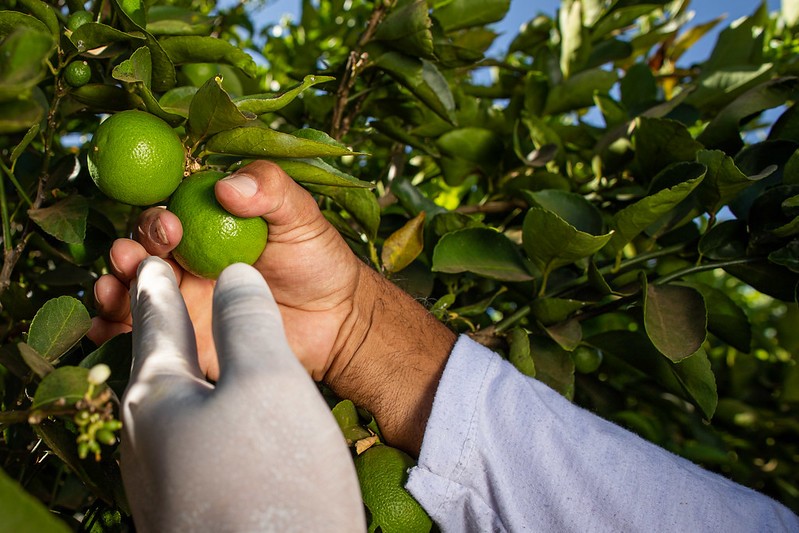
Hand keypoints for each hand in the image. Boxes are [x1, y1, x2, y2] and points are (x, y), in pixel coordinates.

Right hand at [90, 160, 456, 454]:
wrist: (337, 322)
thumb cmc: (318, 260)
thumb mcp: (300, 216)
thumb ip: (270, 190)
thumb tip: (226, 185)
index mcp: (207, 225)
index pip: (166, 214)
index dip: (157, 218)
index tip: (171, 227)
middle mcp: (186, 261)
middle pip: (139, 252)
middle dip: (129, 252)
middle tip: (140, 259)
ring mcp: (182, 302)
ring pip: (132, 292)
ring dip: (112, 289)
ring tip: (112, 292)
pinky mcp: (183, 341)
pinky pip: (140, 337)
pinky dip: (113, 333)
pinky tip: (104, 333)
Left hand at [121, 257, 364, 530]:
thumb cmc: (273, 480)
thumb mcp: (268, 380)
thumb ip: (248, 319)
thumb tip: (234, 277)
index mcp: (156, 398)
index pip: (156, 321)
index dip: (158, 284)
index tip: (152, 259)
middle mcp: (146, 441)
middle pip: (151, 365)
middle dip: (159, 326)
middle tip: (171, 293)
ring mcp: (165, 483)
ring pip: (170, 408)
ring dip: (183, 370)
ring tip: (199, 351)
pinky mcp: (191, 511)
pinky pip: (191, 441)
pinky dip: (204, 411)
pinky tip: (226, 422)